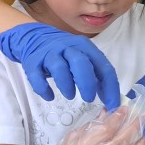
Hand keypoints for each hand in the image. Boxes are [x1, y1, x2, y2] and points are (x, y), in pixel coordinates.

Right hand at [0, 22, 120, 107]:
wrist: (35, 38)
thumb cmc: (64, 53)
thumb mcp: (83, 57)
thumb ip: (96, 74)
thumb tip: (111, 100)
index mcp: (85, 47)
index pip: (103, 67)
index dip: (110, 87)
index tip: (112, 106)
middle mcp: (67, 47)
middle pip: (80, 63)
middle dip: (87, 83)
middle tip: (89, 98)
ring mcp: (49, 54)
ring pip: (59, 68)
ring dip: (66, 85)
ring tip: (70, 96)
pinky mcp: (33, 62)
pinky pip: (37, 76)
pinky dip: (43, 88)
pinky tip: (49, 96)